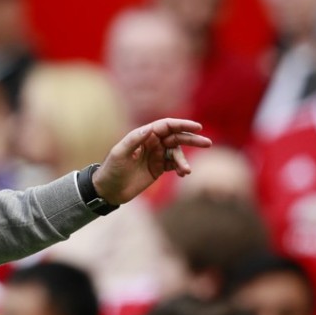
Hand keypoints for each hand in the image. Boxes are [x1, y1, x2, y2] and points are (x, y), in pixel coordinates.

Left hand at [92, 118, 210, 204]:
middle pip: (176, 137)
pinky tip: (182, 174)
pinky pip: (174, 165)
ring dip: (184, 160)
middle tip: (207, 143)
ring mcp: (156, 156)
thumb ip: (134, 140)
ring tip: (186, 170)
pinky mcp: (158, 169)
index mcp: (143, 135)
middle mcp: (152, 143)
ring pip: (177, 153)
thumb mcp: (120, 153)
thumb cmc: (111, 169)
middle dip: (191, 139)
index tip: (197, 127)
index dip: (182, 124)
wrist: (108, 190)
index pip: (166, 126)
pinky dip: (180, 168)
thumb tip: (150, 128)